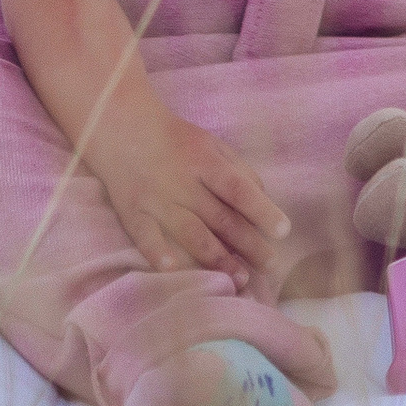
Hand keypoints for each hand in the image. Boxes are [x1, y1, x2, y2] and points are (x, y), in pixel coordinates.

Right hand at [86, 90, 292, 289]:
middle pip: (220, 218)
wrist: (122, 127)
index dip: (261, 210)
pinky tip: (173, 269)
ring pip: (191, 233)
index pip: (239, 189)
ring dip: (216, 257)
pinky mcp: (133, 213)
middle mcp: (183, 182)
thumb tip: (263, 198)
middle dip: (247, 244)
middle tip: (269, 266)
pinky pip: (146, 236)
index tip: (283, 231)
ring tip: (239, 278)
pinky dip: (158, 253)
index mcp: (205, 162)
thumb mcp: (212, 144)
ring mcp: (157, 199)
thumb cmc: (176, 140)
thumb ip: (238, 170)